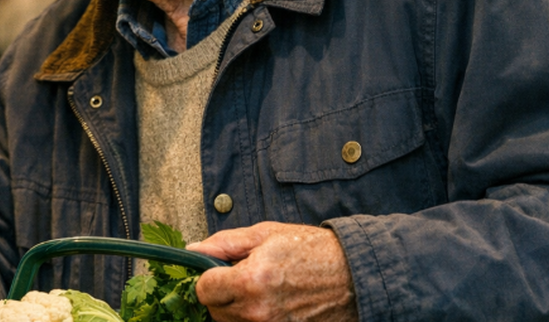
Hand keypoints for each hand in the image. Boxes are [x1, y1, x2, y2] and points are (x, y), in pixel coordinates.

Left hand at [187, 222, 357, 321]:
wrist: (355, 275)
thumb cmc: (313, 250)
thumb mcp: (265, 235)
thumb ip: (224, 244)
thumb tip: (193, 250)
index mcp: (251, 281)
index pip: (203, 290)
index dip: (209, 277)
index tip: (221, 271)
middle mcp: (258, 311)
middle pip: (215, 311)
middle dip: (224, 294)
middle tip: (246, 278)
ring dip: (239, 309)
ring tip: (262, 290)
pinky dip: (256, 319)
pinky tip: (272, 304)